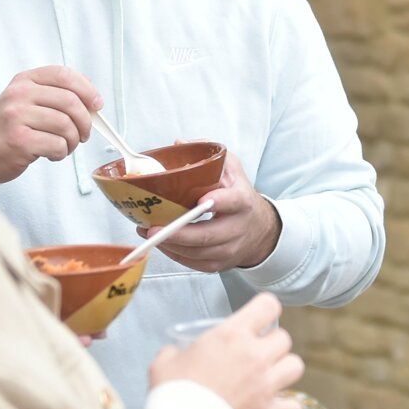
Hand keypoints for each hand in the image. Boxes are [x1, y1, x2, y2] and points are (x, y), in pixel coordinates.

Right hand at [0, 66, 102, 185]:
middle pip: (70, 102)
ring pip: (66, 125)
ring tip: (66, 146)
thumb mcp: (26, 101)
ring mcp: (16, 116)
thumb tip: (92, 99)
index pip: (63, 74)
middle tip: (84, 134)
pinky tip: (53, 154)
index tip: (97, 104)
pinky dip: (61, 153)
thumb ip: (55, 95)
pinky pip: (57, 145)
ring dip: (73, 141)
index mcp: (24, 80)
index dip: (87, 89)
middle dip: (85, 122)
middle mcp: (18, 94)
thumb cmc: (10, 128)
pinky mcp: (18, 140)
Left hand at [144, 151, 282, 272]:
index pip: (232, 202)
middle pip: (206, 236)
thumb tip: (179, 143)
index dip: (218, 203)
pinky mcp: (219, 264)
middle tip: (152, 228)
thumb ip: (210, 156)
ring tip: (147, 232)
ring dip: (169, 245)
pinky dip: (174, 254)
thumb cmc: (240, 196)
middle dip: (177, 234)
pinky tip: (161, 243)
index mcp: (242, 202)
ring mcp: (229, 250)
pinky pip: (193, 263)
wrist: (260, 229)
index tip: (201, 201)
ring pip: (196, 253)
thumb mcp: (233, 170)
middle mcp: (237, 228)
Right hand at [148, 292, 304, 408]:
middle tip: (258, 356)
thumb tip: (175, 353)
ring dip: (284, 371)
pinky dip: (287, 408)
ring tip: (270, 379)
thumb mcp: (164, 361)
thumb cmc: (171, 393)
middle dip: (273, 345)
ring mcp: (266, 384)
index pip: (268, 306)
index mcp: (232, 335)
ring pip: (296, 366)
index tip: (260, 319)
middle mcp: (255, 355)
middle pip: (285, 338)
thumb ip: (175, 351)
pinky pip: (295, 406)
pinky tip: (275, 408)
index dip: (266, 310)